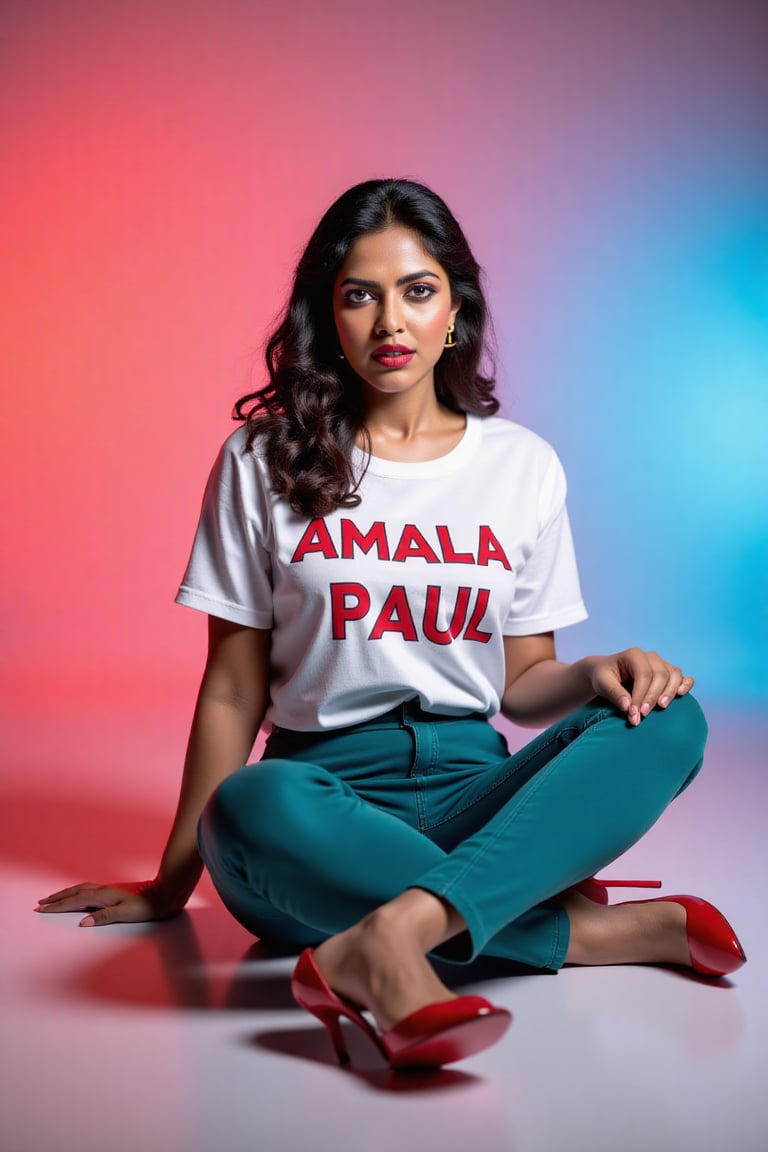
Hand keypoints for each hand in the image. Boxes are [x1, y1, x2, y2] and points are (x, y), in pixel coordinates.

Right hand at [35, 878, 188, 926]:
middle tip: (40, 904)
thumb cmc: (148, 906)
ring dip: (65, 894)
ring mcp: (108, 889)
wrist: (165, 893)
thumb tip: (82, 922)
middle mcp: (103, 890)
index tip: (40, 909)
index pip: (74, 901)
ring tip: (53, 898)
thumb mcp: (127, 914)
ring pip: (80, 889)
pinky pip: (88, 889)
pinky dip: (76, 892)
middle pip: (74, 892)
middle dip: (56, 898)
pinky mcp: (113, 891)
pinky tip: (77, 895)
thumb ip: (104, 917)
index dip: (57, 906)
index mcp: (103, 896)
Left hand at [586, 648, 693, 725]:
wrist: (608, 674)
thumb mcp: (602, 683)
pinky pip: (683, 677)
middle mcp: (651, 657)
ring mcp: (662, 664)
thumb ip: (614, 693)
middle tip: (643, 715)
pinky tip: (681, 695)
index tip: (634, 713)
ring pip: (674, 675)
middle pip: (660, 675)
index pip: (643, 675)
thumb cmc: (604, 677)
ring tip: (661, 707)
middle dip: (653, 696)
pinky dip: (685, 684)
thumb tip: (629, 708)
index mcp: (634, 655)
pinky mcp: (668, 674)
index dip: (641, 695)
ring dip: (670, 692)